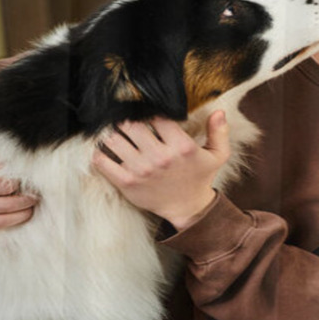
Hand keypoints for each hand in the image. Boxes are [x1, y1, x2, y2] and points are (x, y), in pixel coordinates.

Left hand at [91, 113, 230, 231]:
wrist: (188, 208)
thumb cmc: (200, 178)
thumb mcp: (218, 155)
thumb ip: (219, 132)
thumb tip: (218, 111)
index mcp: (181, 147)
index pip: (156, 117)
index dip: (148, 111)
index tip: (145, 111)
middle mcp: (160, 157)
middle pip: (131, 125)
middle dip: (127, 119)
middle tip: (127, 120)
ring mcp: (141, 170)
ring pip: (114, 139)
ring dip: (112, 133)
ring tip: (116, 132)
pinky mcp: (126, 183)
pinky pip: (102, 162)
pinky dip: (99, 152)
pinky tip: (105, 149)